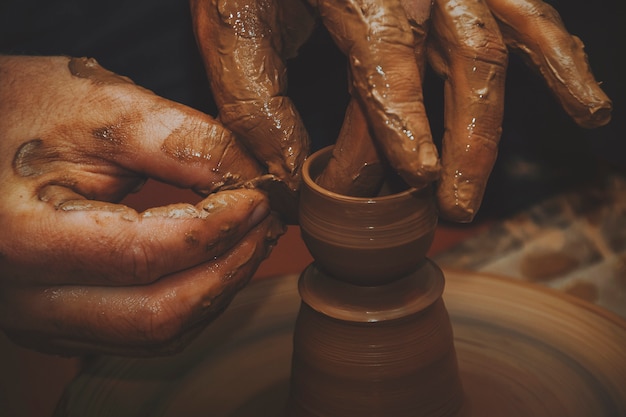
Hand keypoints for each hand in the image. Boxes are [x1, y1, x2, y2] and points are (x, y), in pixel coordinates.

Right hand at [0, 55, 284, 355]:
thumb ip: (185, 140)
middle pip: (156, 314)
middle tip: (265, 226)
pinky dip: (188, 305)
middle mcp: (24, 296)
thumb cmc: (24, 109)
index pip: (148, 253)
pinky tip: (212, 265)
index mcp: (25, 236)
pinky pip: (138, 335)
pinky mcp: (56, 320)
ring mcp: (38, 317)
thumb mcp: (103, 107)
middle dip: (229, 270)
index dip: (219, 228)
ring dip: (215, 292)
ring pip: (153, 335)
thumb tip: (253, 176)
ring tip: (247, 243)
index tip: (259, 198)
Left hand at [192, 0, 610, 221]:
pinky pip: (523, 12)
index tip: (413, 180)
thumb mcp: (233, 20)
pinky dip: (556, 54)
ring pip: (499, 39)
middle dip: (464, 139)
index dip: (401, 122)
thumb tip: (291, 176)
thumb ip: (255, 96)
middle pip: (461, 57)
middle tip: (451, 205)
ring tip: (540, 151)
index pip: (386, 57)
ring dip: (516, 104)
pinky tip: (581, 97)